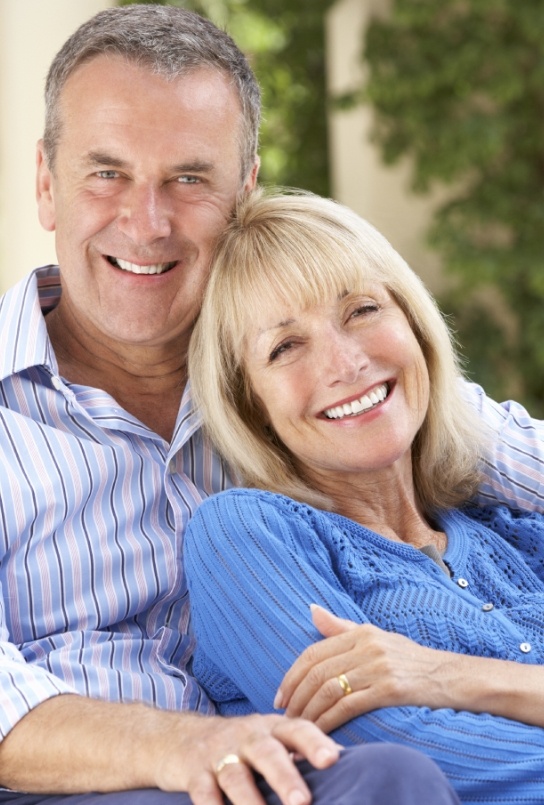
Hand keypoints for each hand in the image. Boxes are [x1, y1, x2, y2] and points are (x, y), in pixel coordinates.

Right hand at [157, 711, 340, 804]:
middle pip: (267, 754)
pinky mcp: (194, 774)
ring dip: (250, 801)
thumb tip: (344, 760)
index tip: (333, 759)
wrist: (180, 738)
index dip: (315, 743)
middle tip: (302, 802)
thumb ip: (299, 747)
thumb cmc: (240, 743)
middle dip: (285, 777)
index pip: (297, 729)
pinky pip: (204, 794)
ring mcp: (218, 755)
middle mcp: (246, 737)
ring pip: (235, 777)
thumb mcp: (268, 737)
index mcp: (271, 728)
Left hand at [275, 605, 454, 732]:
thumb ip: (341, 628)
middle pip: (317, 672)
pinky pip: (348, 706)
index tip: (280, 695)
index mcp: (360, 632)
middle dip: (295, 696)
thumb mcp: (377, 637)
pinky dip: (328, 721)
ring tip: (298, 728)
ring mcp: (378, 667)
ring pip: (328, 690)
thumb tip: (312, 610)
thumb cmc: (411, 660)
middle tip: (283, 716)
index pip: (313, 653)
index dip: (292, 675)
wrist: (453, 677)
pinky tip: (319, 733)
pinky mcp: (390, 689)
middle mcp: (367, 646)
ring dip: (308, 712)